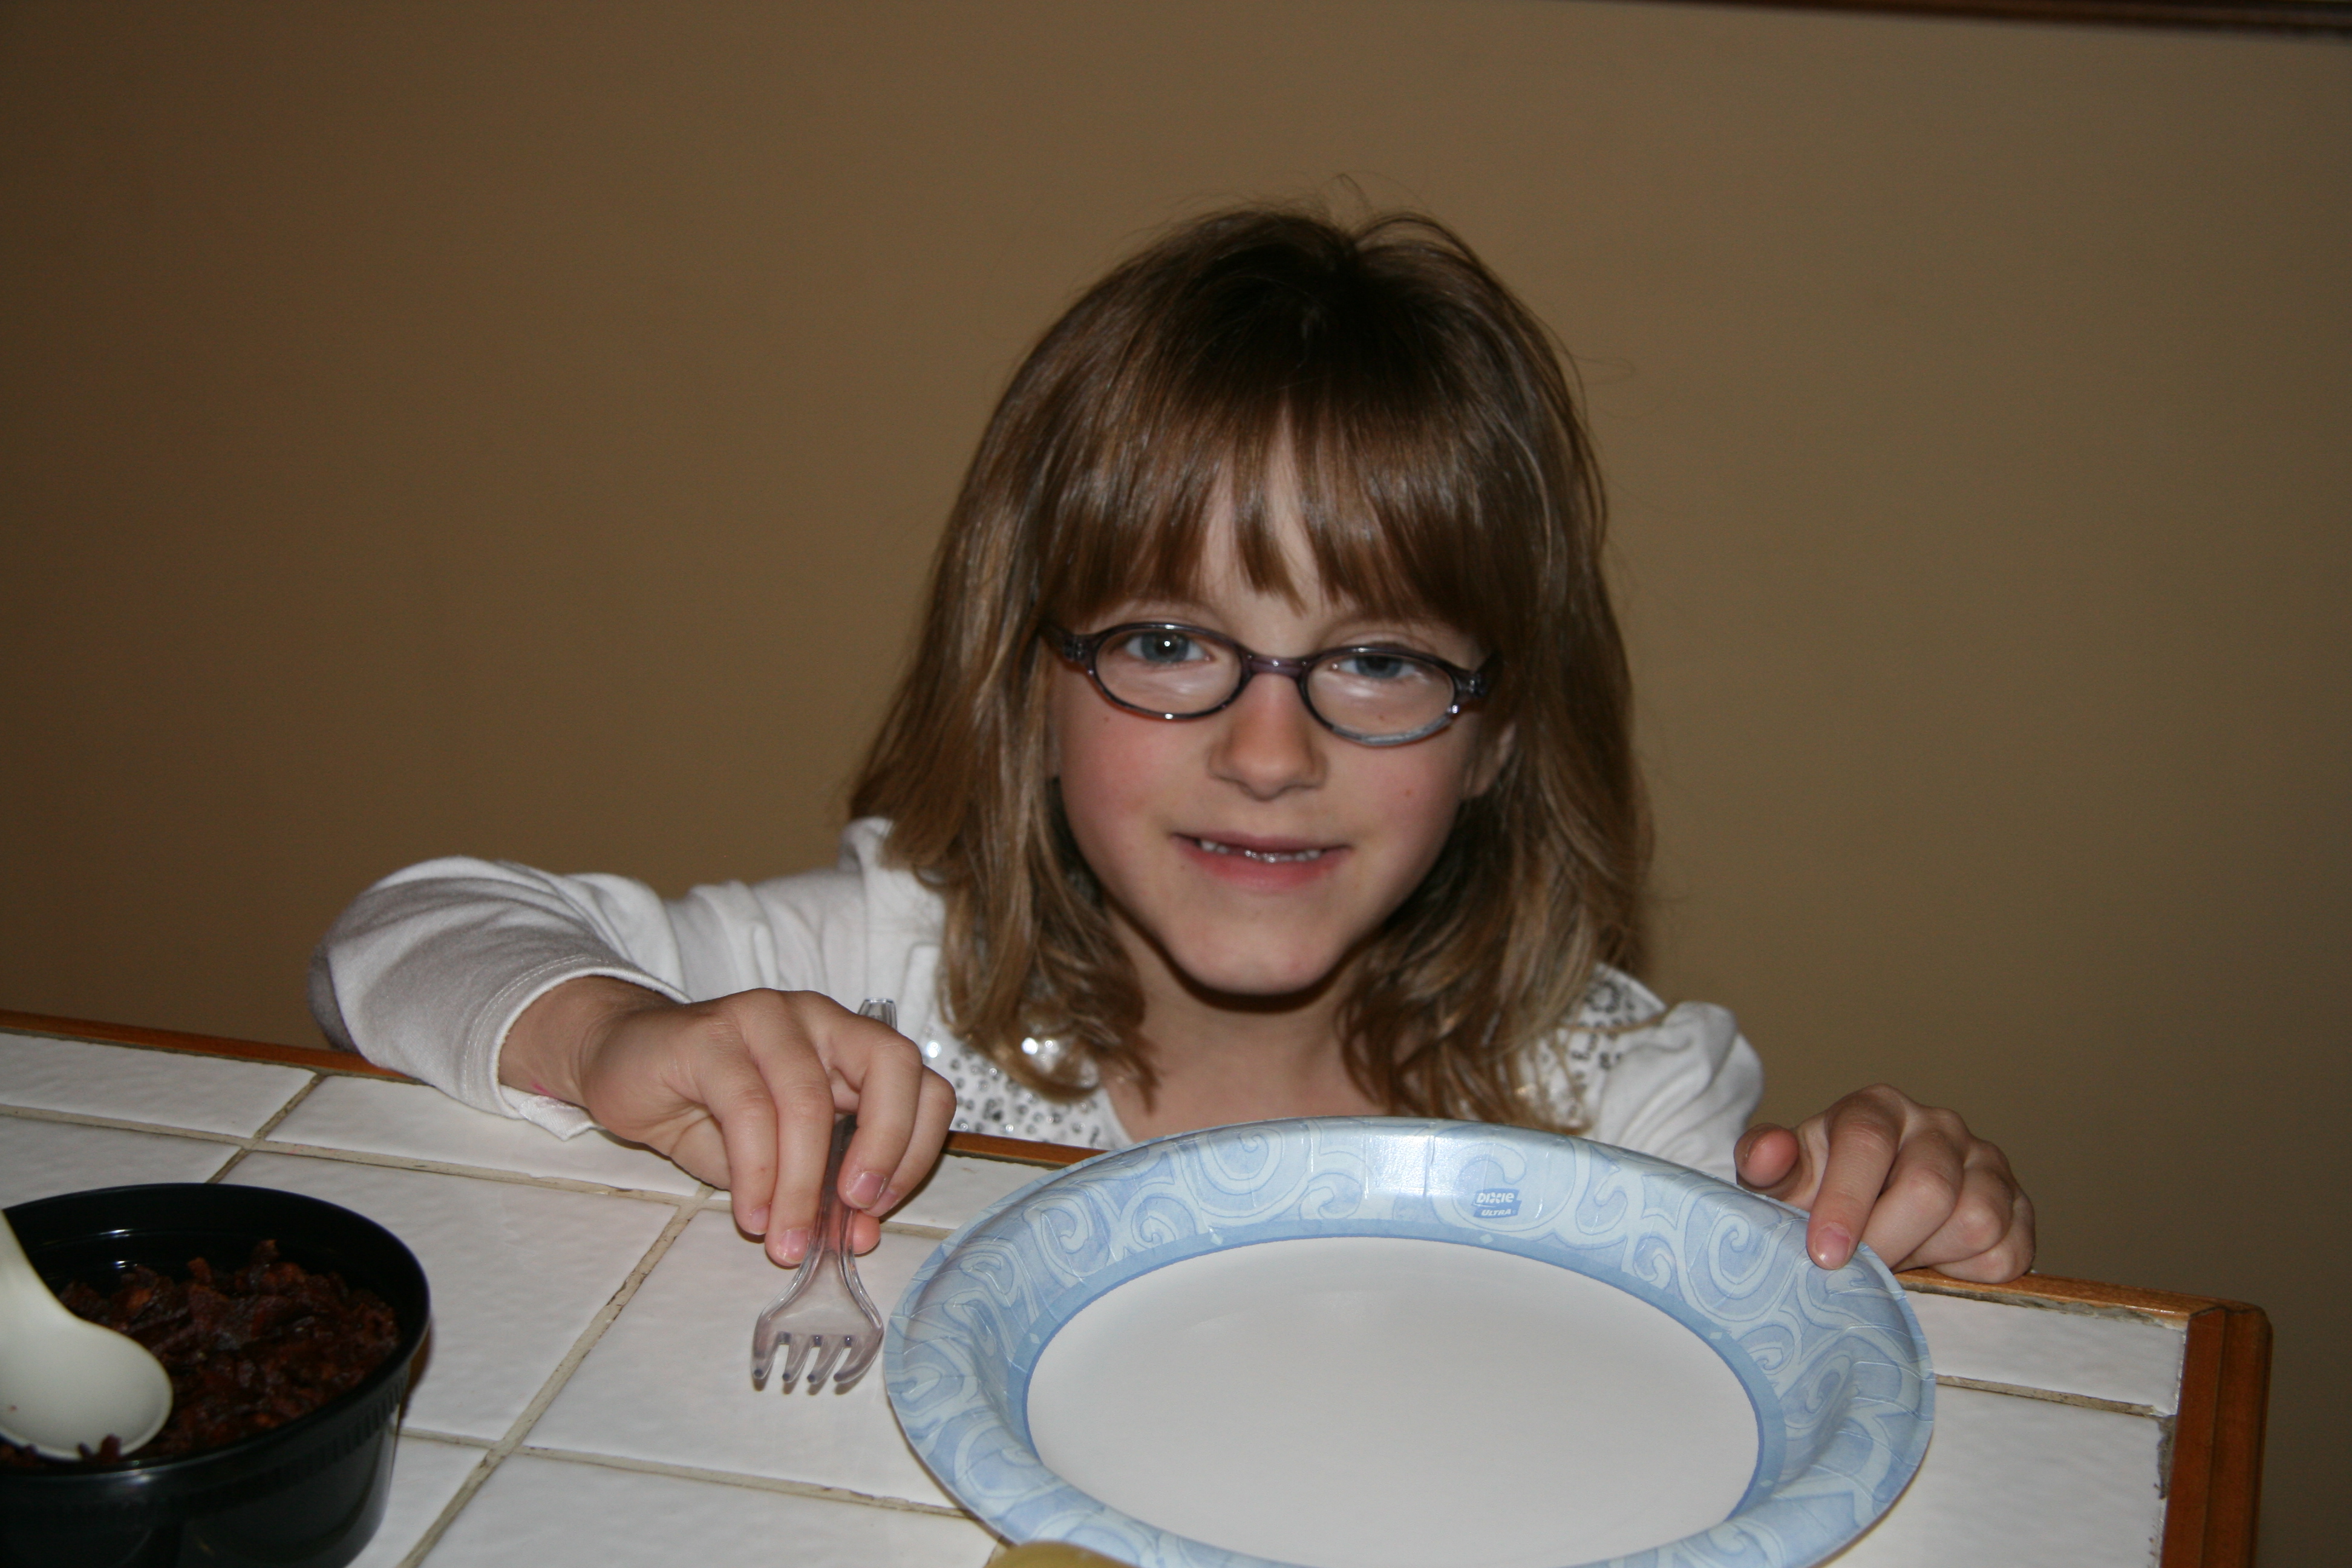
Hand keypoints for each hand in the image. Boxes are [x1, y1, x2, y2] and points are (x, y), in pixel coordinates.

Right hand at [501, 978, 955, 1265]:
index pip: (924, 1084)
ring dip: (803, 1184)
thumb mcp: (779, 1160)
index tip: (879, 1210)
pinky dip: (756, 1171)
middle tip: (856, 1211)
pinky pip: (747, 1107)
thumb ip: (823, 1188)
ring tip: (787, 1241)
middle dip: (887, 1147)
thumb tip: (859, 1237)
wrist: (621, 1064)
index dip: (917, 1150)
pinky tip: (750, 1213)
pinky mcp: (709, 1033)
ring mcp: (767, 1017)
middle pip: (892, 1065)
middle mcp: (823, 1020)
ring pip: (809, 1099)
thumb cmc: (708, 1111)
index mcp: (854, 1046)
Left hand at [1735, 1084, 2033, 1282]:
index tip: (1824, 1254)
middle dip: (1886, 1241)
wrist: (1866, 1218)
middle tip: (1858, 1270)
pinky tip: (1933, 1262)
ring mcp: (1986, 1164)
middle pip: (1928, 1188)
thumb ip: (1765, 1162)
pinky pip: (2007, 1253)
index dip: (1845, 1201)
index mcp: (1877, 1108)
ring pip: (1975, 1221)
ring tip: (1896, 1256)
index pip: (1867, 1142)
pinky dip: (1967, 1273)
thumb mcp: (1781, 1181)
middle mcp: (1938, 1126)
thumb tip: (1768, 1152)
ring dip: (1927, 1256)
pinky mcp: (2019, 1207)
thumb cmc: (1817, 1196)